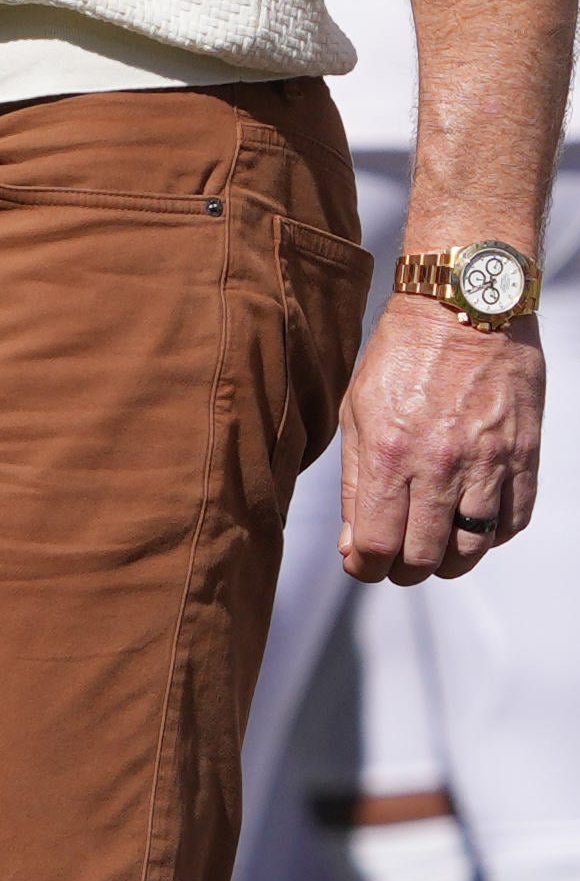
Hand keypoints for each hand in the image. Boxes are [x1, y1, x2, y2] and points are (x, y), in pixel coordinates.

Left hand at [343, 289, 543, 581]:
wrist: (465, 309)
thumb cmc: (401, 356)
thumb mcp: (357, 414)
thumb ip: (355, 484)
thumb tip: (355, 545)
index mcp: (391, 453)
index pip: (377, 543)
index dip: (365, 567)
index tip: (361, 565)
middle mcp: (442, 464)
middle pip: (424, 555)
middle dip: (403, 571)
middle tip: (395, 563)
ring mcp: (489, 462)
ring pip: (472, 549)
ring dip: (448, 562)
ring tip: (433, 551)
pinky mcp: (525, 455)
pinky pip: (512, 521)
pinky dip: (490, 538)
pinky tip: (471, 527)